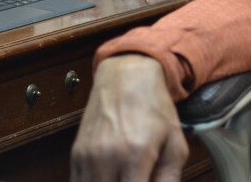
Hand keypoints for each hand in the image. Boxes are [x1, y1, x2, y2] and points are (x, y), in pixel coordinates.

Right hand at [71, 54, 188, 180]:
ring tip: (126, 177)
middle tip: (137, 179)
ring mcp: (87, 157)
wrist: (127, 78)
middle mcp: (107, 157)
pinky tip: (112, 178)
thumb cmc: (155, 109)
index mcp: (136, 154)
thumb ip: (169, 178)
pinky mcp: (75, 156)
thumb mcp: (175, 143)